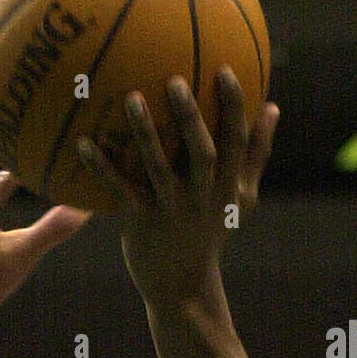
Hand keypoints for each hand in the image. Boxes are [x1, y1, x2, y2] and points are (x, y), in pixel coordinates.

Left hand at [78, 68, 278, 306]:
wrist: (183, 287)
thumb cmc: (211, 233)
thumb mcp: (240, 197)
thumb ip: (254, 153)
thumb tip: (272, 107)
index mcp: (228, 185)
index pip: (236, 141)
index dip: (233, 106)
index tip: (224, 69)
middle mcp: (202, 196)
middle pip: (201, 152)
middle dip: (190, 118)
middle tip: (174, 80)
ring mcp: (171, 210)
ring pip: (159, 167)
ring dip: (145, 133)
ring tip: (131, 98)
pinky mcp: (141, 223)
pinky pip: (120, 191)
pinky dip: (102, 168)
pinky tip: (84, 143)